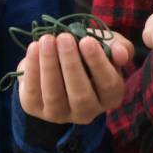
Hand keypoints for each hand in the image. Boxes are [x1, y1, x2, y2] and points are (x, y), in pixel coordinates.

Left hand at [17, 31, 133, 123]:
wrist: (57, 59)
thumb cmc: (87, 52)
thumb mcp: (106, 45)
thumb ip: (119, 47)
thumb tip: (120, 54)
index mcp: (110, 97)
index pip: (108, 85)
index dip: (98, 63)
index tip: (87, 40)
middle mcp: (87, 112)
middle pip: (80, 95)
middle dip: (71, 64)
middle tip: (65, 38)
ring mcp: (60, 114)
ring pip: (54, 95)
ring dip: (49, 65)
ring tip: (47, 40)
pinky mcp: (35, 109)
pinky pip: (33, 93)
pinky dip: (32, 69)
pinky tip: (34, 47)